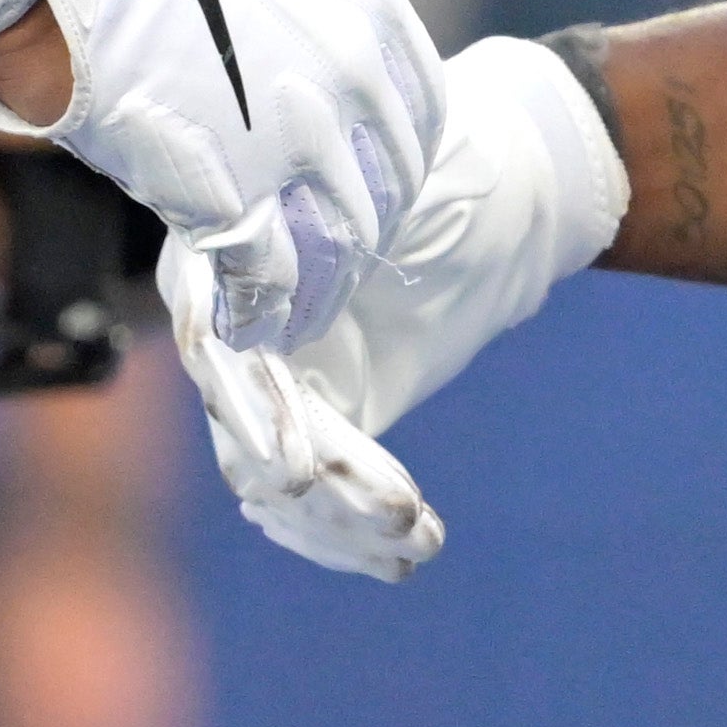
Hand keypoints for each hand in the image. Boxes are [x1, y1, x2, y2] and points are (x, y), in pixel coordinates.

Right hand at [0, 0, 440, 352]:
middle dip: (361, 231)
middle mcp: (353, 72)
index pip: (420, 114)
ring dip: (321, 287)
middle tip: (329, 258)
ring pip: (341, 242)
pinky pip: (274, 275)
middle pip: (387, 187)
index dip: (392, 164)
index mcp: (367, 2)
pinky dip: (266, 309)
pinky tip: (250, 319)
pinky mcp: (234, 191)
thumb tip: (295, 24)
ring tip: (294, 311)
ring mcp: (299, 136)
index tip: (366, 186)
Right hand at [166, 29, 619, 578]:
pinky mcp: (317, 411)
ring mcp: (273, 369)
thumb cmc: (457, 171)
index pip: (214, 335)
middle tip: (396, 511)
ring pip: (270, 474)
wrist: (512, 195)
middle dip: (316, 480)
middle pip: (244, 422)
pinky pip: (304, 492)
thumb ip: (335, 224)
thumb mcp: (407, 186)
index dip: (248, 405)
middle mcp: (236, 309)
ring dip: (337, 521)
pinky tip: (394, 556)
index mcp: (238, 238)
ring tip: (415, 540)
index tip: (295, 465)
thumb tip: (274, 276)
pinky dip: (341, 533)